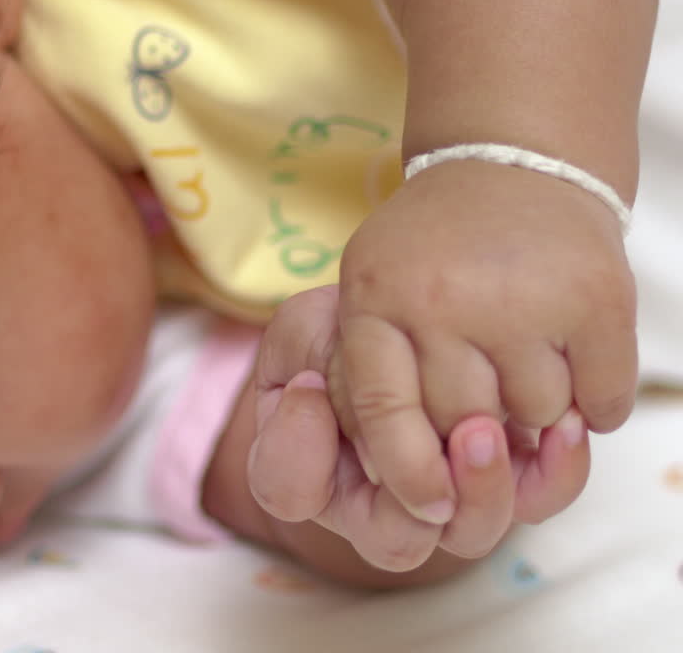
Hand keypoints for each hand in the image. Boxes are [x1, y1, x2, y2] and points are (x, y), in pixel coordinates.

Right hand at [246, 286, 592, 570]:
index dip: (296, 453)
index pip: (288, 492)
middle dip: (416, 496)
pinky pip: (535, 502)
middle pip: (395, 539)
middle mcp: (372, 504)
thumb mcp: (303, 329)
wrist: (424, 311)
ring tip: (486, 428)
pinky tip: (561, 426)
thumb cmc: (347, 326)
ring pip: (469, 532)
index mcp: (308, 470)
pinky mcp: (507, 480)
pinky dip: (554, 472)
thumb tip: (312, 393)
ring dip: (484, 487)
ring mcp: (443, 499)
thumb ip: (305, 361)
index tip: (308, 386)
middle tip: (436, 432)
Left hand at [330, 160, 634, 525]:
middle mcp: (442, 298)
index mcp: (374, 298)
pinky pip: (600, 401)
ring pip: (534, 416)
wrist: (514, 163)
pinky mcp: (597, 296)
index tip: (430, 503)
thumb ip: (369, 379)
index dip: (405, 470)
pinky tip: (574, 358)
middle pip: (459, 424)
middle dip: (475, 433)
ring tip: (524, 356)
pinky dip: (594, 402)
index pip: (380, 410)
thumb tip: (391, 482)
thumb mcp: (371, 294)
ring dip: (536, 410)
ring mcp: (522, 296)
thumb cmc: (430, 251)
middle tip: (485, 405)